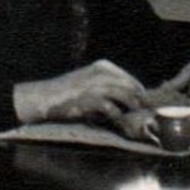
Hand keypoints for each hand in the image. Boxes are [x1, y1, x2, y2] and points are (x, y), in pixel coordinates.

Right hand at [15, 60, 145, 124]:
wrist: (44, 97)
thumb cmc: (66, 92)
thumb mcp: (88, 81)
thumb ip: (108, 86)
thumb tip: (133, 100)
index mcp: (102, 66)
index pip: (131, 80)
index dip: (140, 95)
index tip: (145, 107)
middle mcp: (101, 73)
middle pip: (132, 88)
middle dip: (141, 103)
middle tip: (145, 116)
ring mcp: (96, 85)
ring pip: (126, 97)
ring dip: (132, 111)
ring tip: (134, 121)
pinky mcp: (90, 99)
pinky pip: (113, 109)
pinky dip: (117, 118)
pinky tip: (117, 123)